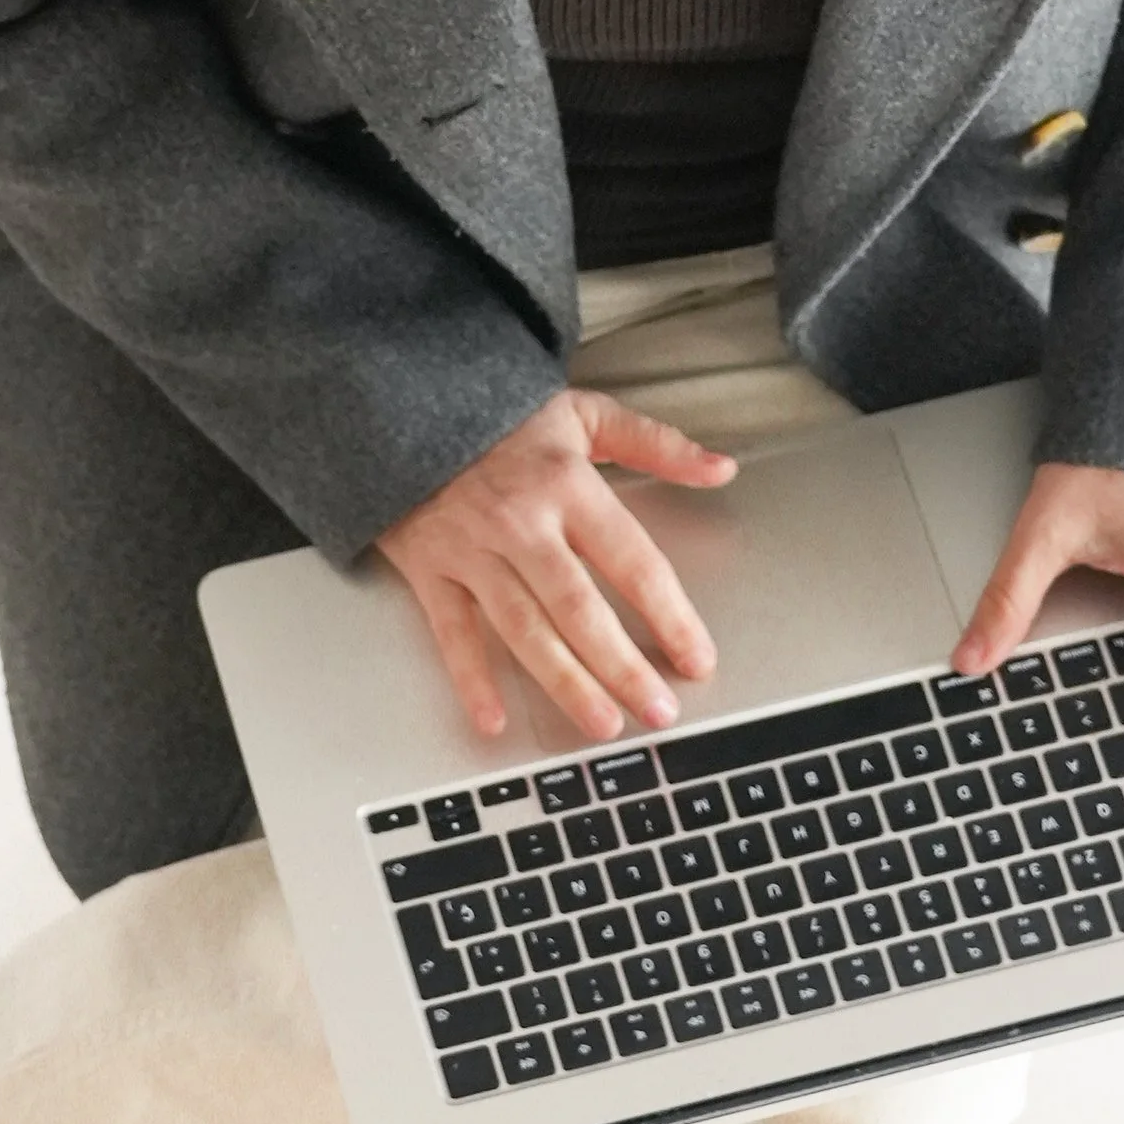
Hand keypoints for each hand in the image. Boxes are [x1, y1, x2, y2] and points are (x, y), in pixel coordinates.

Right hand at [377, 390, 737, 748]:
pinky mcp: (430, 569)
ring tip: (601, 723)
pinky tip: (495, 719)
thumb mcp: (585, 414)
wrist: (403, 401)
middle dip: (623, 667)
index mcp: (568, 486)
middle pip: (580, 608)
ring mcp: (473, 550)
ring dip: (565, 683)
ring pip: (524, 629)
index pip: (632, 561)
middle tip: (658, 710)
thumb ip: (656, 443)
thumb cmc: (499, 415)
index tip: (697, 657)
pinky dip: (472, 679)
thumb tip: (719, 468)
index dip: (670, 615)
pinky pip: (452, 633)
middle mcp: (522, 523)